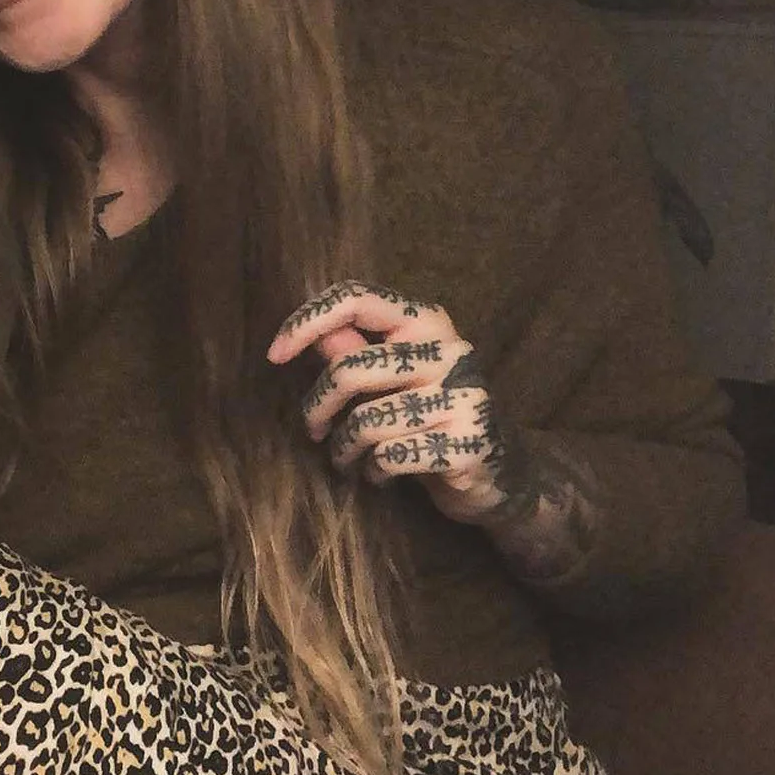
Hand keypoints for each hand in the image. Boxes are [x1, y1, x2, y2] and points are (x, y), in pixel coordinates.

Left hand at [267, 281, 512, 526]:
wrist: (499, 473)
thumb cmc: (432, 418)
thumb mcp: (394, 379)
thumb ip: (356, 351)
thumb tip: (313, 333)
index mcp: (428, 322)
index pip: (358, 299)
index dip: (307, 322)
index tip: (274, 355)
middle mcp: (449, 351)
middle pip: (348, 369)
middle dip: (316, 408)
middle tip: (313, 431)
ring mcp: (463, 396)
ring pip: (365, 422)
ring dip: (343, 450)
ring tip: (350, 459)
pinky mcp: (466, 442)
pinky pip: (388, 457)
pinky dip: (372, 474)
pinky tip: (382, 476)